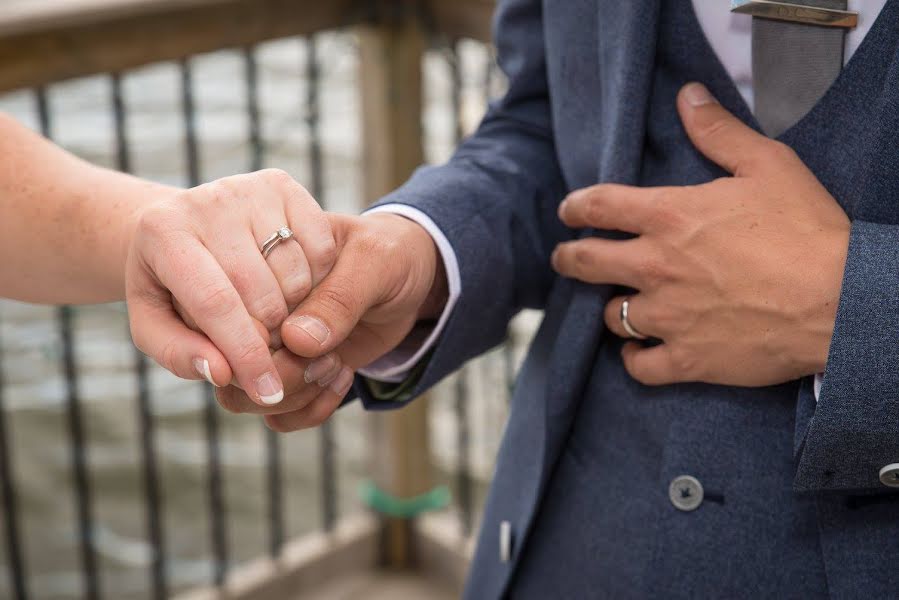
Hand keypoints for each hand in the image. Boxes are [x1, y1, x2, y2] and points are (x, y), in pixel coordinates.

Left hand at [126, 169, 342, 404]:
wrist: (183, 227)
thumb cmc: (169, 287)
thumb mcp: (157, 325)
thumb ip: (181, 356)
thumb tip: (223, 374)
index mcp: (163, 231)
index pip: (215, 304)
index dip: (247, 355)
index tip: (268, 392)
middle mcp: (207, 200)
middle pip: (262, 292)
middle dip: (271, 337)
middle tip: (266, 350)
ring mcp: (248, 187)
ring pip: (296, 274)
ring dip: (296, 313)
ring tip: (274, 318)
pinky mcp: (282, 183)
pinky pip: (320, 247)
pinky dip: (317, 281)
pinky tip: (293, 289)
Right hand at [216, 212, 445, 430]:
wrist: (407, 277)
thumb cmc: (388, 254)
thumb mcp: (374, 261)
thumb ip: (338, 297)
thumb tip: (294, 340)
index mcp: (255, 258)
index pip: (226, 309)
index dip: (261, 337)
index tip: (309, 342)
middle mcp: (247, 306)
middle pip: (225, 361)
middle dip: (283, 373)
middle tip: (330, 356)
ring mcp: (263, 343)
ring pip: (240, 398)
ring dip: (295, 396)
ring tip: (337, 365)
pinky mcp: (285, 373)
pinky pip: (273, 416)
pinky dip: (308, 411)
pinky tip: (343, 376)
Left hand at [552, 83, 850, 386]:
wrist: (841, 302)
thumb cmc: (807, 231)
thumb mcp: (767, 165)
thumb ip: (718, 132)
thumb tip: (687, 96)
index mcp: (670, 217)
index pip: (599, 206)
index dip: (576, 206)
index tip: (568, 211)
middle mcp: (656, 266)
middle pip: (586, 262)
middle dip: (568, 258)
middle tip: (564, 258)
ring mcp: (668, 316)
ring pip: (612, 315)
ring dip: (612, 308)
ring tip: (619, 305)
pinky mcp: (687, 358)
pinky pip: (640, 366)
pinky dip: (635, 359)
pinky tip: (638, 351)